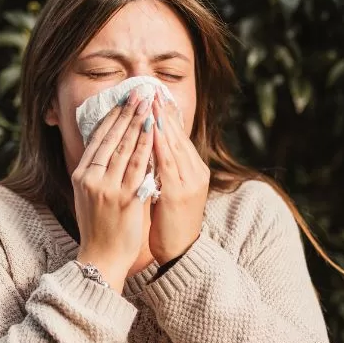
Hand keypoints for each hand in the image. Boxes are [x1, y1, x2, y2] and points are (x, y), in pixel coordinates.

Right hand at [72, 92, 155, 291]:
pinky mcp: (124, 198)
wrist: (101, 257)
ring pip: (125, 148)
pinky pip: (138, 167)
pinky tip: (154, 131)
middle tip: (139, 92)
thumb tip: (108, 148)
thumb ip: (97, 172)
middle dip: (127, 112)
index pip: (97, 138)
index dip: (111, 116)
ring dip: (139, 122)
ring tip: (149, 104)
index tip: (123, 99)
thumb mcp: (88, 195)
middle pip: (111, 138)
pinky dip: (147, 146)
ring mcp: (107, 187)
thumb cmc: (98, 227)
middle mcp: (91, 178)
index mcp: (81, 175)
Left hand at [149, 96, 209, 263]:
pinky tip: (151, 130)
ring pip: (174, 145)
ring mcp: (189, 182)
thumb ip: (163, 170)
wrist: (181, 253)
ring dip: (161, 122)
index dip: (167, 115)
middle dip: (163, 111)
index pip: (179, 136)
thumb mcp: (169, 191)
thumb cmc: (170, 224)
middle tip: (150, 89)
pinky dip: (160, 145)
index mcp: (193, 171)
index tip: (154, 96)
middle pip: (178, 135)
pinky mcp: (180, 193)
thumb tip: (148, 148)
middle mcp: (195, 172)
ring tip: (150, 102)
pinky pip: (168, 163)